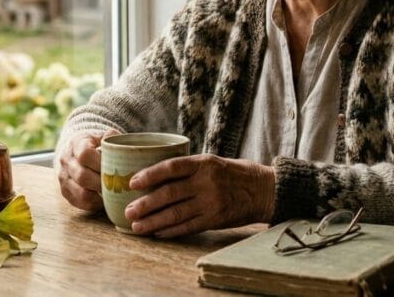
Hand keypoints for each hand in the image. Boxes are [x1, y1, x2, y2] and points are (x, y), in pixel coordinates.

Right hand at [57, 129, 118, 210]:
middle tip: (118, 184)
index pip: (85, 155)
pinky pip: (81, 202)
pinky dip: (95, 203)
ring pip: (82, 193)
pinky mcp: (65, 191)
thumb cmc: (97, 144)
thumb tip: (122, 149)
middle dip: (103, 183)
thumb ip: (113, 139)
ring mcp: (63, 177)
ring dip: (100, 195)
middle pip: (83, 176)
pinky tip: (105, 198)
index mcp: (76, 143)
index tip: (114, 167)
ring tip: (112, 192)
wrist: (78, 150)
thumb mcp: (104, 136)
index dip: (100, 164)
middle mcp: (66, 160)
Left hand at [124, 154, 275, 236]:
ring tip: (137, 227)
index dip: (150, 174)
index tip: (132, 182)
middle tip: (128, 211)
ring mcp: (212, 202)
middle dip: (146, 204)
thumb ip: (189, 168)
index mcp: (204, 163)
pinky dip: (171, 231)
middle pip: (169, 194)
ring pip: (176, 214)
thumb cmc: (234, 173)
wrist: (265, 190)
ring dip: (153, 221)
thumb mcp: (213, 161)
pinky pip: (189, 227)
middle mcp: (207, 182)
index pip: (172, 167)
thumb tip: (154, 174)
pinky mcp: (216, 219)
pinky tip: (157, 232)